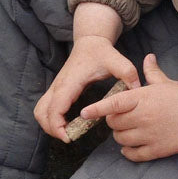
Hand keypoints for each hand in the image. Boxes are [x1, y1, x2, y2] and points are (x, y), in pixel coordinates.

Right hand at [34, 4, 137, 139]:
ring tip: (66, 133)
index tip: (68, 137)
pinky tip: (66, 125)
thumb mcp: (117, 60)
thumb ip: (128, 73)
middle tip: (69, 137)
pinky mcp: (56, 90)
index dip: (57, 126)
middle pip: (41, 113)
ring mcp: (55, 87)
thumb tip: (137, 89)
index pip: (54, 108)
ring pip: (39, 111)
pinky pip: (45, 108)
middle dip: (51, 129)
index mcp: (70, 82)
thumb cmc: (101, 52)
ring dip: (48, 125)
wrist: (90, 41)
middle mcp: (58, 86)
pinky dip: (50, 119)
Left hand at [75, 53, 177, 160]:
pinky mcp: (156, 150)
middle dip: (113, 120)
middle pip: (113, 123)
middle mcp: (143, 117)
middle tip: (122, 117)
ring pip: (120, 139)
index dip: (97, 109)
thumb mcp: (167, 83)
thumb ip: (152, 72)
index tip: (84, 112)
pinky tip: (131, 146)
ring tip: (129, 130)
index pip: (113, 103)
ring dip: (120, 135)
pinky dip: (128, 151)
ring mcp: (149, 135)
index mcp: (144, 98)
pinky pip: (132, 154)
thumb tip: (148, 57)